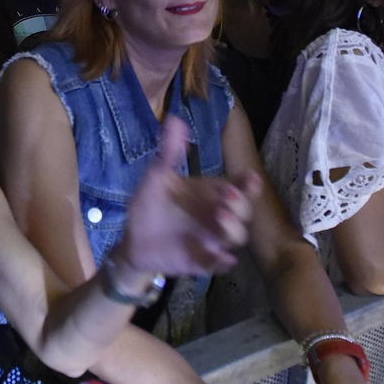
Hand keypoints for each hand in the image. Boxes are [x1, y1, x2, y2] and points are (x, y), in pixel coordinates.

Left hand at [110, 117, 253, 281]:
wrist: (132, 239)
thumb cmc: (150, 205)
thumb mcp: (156, 177)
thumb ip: (168, 152)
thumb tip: (173, 120)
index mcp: (211, 194)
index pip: (240, 187)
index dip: (249, 183)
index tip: (250, 178)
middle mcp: (218, 216)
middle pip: (245, 211)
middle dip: (242, 204)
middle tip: (227, 197)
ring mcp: (212, 240)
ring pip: (237, 237)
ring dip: (233, 228)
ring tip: (220, 217)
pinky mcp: (201, 261)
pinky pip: (218, 264)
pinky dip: (221, 262)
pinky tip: (222, 259)